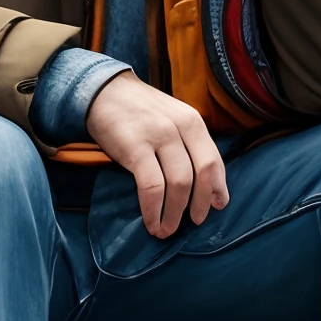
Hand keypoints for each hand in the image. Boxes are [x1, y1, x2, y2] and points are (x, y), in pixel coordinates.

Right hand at [85, 73, 228, 236]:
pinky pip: (151, 187)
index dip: (217, 188)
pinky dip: (154, 210)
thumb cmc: (139, 110)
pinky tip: (151, 222)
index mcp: (193, 122)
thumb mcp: (172, 118)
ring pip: (179, 183)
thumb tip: (209, 187)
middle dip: (199, 205)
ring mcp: (158, 136)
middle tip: (193, 223)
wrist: (103, 90)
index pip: (214, 160)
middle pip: (201, 174)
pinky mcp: (135, 148)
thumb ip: (190, 145)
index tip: (216, 206)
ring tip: (167, 229)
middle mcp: (180, 127)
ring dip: (175, 213)